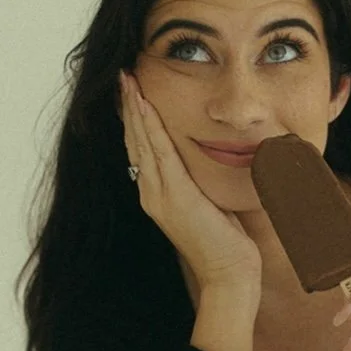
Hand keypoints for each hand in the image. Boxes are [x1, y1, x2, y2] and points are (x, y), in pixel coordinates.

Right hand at [117, 70, 262, 289]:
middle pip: (133, 140)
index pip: (140, 148)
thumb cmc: (226, 242)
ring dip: (133, 108)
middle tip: (122, 75)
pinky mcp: (175, 197)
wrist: (229, 274)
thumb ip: (200, 181)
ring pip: (141, 141)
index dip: (133, 118)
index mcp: (157, 194)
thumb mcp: (209, 202)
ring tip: (126, 81)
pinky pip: (159, 152)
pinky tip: (145, 104)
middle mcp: (151, 193)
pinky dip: (150, 126)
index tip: (130, 91)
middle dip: (127, 105)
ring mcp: (159, 195)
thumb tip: (210, 157)